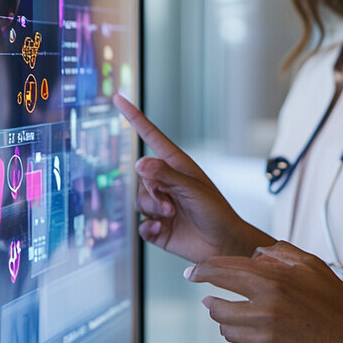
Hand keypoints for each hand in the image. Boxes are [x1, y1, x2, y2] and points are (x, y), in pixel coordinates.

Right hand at [114, 94, 272, 261]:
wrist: (222, 244)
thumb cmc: (216, 212)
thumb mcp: (192, 189)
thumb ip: (166, 176)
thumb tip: (140, 162)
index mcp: (177, 165)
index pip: (151, 136)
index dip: (134, 118)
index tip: (119, 98)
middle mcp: (166, 182)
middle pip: (141, 177)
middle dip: (152, 192)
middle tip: (171, 205)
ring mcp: (160, 204)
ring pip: (139, 200)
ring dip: (153, 209)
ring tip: (171, 216)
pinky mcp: (156, 226)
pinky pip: (140, 224)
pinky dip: (149, 228)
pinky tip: (162, 230)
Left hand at [189, 241, 342, 342]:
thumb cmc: (333, 298)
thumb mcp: (310, 263)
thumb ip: (279, 253)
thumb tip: (254, 254)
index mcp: (272, 281)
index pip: (223, 272)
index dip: (202, 271)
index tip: (191, 273)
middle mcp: (264, 308)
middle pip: (216, 306)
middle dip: (213, 301)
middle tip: (216, 299)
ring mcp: (265, 337)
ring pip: (226, 330)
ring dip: (229, 321)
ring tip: (244, 316)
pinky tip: (254, 337)